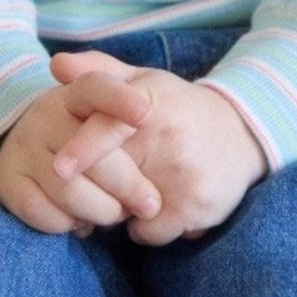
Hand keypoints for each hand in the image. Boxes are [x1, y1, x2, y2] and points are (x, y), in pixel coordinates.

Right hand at [0, 70, 162, 235]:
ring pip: (69, 190)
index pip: (96, 88)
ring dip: (102, 211)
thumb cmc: (86, 133)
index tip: (145, 113)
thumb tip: (143, 107)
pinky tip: (81, 220)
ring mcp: (22, 148)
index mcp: (74, 93)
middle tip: (150, 205)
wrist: (32, 151)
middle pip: (91, 155)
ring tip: (117, 214)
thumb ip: (128, 100)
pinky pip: (45, 214)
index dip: (119, 99)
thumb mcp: (106, 111)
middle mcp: (43, 115)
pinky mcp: (6, 182)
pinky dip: (70, 224)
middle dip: (128, 185)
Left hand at [50, 50, 268, 245]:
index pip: (110, 126)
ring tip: (138, 186)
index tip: (59, 167)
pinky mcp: (195, 206)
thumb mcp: (142, 80)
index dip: (83, 147)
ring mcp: (184, 174)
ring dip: (119, 207)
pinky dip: (144, 226)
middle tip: (102, 176)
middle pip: (111, 175)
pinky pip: (147, 231)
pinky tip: (158, 205)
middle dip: (95, 183)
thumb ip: (98, 72)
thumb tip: (56, 64)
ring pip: (124, 209)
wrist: (240, 133)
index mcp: (150, 101)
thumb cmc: (176, 106)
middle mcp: (169, 136)